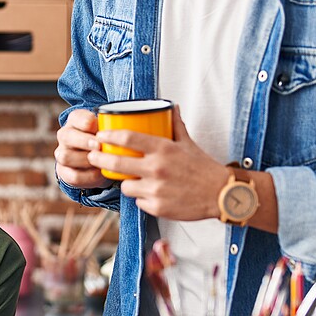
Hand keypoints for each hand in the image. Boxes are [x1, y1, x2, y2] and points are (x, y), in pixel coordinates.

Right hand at [55, 108, 110, 189]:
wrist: (96, 159)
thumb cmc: (105, 139)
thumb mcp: (109, 129)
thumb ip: (115, 127)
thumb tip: (132, 127)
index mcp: (76, 120)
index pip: (76, 117)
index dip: (87, 122)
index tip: (98, 127)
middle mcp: (65, 135)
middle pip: (66, 136)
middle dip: (85, 141)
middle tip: (100, 146)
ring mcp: (61, 153)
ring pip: (66, 157)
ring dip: (85, 160)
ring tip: (100, 162)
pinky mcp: (64, 172)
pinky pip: (73, 176)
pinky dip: (88, 176)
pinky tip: (99, 173)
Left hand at [88, 105, 229, 220]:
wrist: (221, 194)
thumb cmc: (203, 168)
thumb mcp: (188, 143)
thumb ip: (176, 125)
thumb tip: (172, 108)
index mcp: (163, 149)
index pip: (127, 138)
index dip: (108, 136)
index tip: (100, 135)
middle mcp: (157, 168)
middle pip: (116, 163)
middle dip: (99, 159)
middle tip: (94, 157)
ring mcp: (156, 190)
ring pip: (125, 186)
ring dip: (126, 183)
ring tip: (133, 179)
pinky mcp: (157, 207)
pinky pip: (138, 202)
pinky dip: (142, 198)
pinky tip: (151, 194)